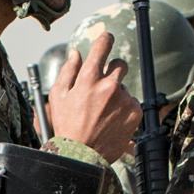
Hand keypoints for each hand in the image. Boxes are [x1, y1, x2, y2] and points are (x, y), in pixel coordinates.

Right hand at [45, 28, 136, 161]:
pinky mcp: (135, 112)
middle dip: (113, 71)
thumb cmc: (67, 126)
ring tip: (103, 114)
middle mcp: (109, 85)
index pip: (102, 47)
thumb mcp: (59, 96)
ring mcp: (124, 99)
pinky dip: (124, 109)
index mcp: (89, 78)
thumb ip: (68, 71)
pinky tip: (111, 121)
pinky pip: (132, 103)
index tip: (107, 37)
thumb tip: (76, 53)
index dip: (105, 39)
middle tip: (103, 86)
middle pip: (120, 64)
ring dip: (116, 95)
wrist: (82, 155)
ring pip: (124, 88)